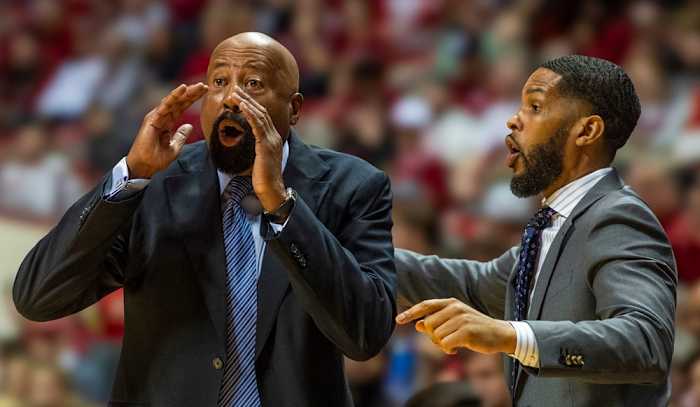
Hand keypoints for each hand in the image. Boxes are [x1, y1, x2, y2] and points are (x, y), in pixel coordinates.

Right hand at [126, 83, 207, 178]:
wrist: (144, 166)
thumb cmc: (156, 159)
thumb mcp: (175, 147)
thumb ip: (181, 136)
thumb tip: (189, 126)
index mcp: (168, 122)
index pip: (182, 107)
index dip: (192, 99)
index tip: (205, 92)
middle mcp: (162, 116)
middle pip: (179, 101)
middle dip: (192, 93)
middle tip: (205, 86)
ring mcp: (157, 116)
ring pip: (174, 100)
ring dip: (186, 92)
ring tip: (199, 86)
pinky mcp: (152, 119)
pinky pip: (165, 105)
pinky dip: (174, 96)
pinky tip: (183, 88)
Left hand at [231, 86, 285, 211]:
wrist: (271, 191)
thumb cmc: (263, 179)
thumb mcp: (258, 160)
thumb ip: (254, 149)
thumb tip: (245, 144)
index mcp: (272, 139)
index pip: (262, 117)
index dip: (251, 105)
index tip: (239, 97)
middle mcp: (274, 136)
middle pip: (261, 112)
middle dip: (248, 100)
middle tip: (235, 90)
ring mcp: (272, 140)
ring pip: (260, 116)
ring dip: (246, 103)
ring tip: (235, 94)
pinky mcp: (267, 146)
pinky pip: (258, 126)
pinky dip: (250, 114)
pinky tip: (242, 106)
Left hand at [396, 298, 516, 354]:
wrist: (500, 334)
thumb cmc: (475, 329)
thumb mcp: (455, 322)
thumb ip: (436, 322)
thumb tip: (417, 325)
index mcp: (451, 303)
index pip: (425, 305)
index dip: (410, 313)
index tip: (398, 320)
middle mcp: (455, 307)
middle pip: (428, 325)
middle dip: (432, 337)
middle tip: (444, 342)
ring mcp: (461, 318)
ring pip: (436, 336)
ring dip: (441, 345)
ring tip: (453, 344)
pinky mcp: (466, 331)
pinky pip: (445, 344)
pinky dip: (447, 350)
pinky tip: (456, 349)